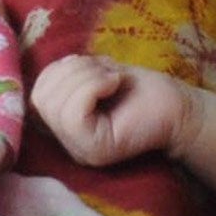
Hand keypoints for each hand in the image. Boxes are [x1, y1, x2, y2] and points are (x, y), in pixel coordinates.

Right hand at [33, 55, 195, 168]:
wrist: (180, 107)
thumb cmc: (141, 89)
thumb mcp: (96, 74)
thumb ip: (69, 76)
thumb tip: (52, 67)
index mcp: (64, 124)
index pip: (36, 94)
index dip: (59, 69)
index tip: (90, 65)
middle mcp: (67, 143)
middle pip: (41, 98)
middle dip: (73, 70)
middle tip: (106, 72)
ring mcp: (80, 150)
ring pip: (56, 105)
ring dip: (86, 77)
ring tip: (112, 78)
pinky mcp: (95, 150)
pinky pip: (74, 114)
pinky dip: (93, 87)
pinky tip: (114, 84)